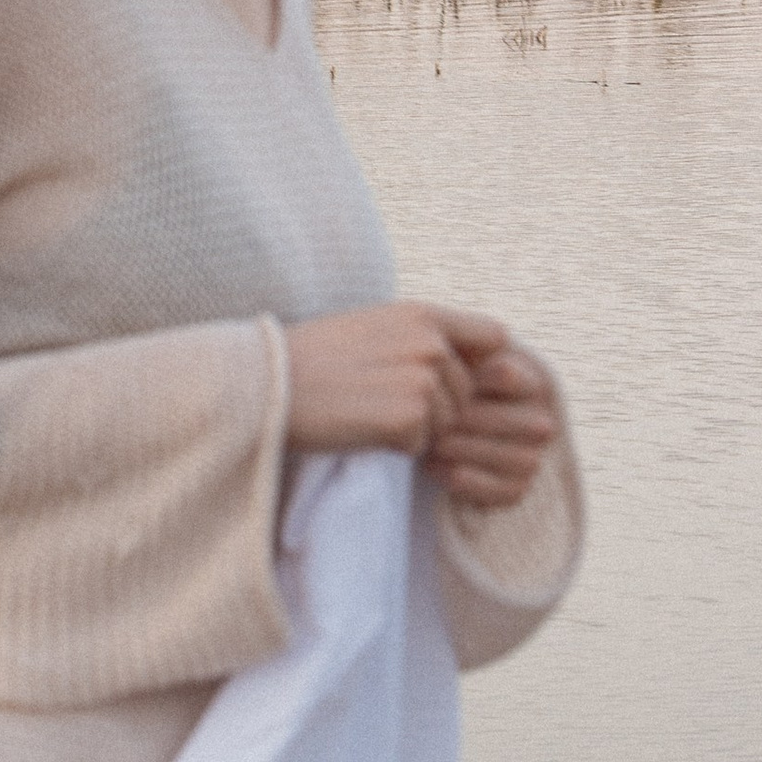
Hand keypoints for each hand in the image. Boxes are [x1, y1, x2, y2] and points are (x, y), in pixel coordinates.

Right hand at [285, 302, 524, 468]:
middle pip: (468, 393)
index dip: (480, 363)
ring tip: (365, 409)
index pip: (494, 337)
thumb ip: (423, 336)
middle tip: (377, 398)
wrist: (268, 383)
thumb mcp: (374, 326)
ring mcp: (423, 380)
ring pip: (447, 424)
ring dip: (414, 429)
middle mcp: (431, 343)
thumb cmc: (315, 358)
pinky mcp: (410, 418)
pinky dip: (394, 447)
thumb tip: (472, 360)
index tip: (450, 378)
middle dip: (435, 407)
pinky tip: (359, 427)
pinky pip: (421, 447)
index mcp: (423, 314)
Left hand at [424, 330, 559, 513]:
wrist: (422, 424)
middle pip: (519, 421)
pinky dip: (469, 481)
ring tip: (431, 443)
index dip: (476, 378)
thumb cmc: (438, 382)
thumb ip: (460, 339)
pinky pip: (506, 491)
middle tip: (433, 420)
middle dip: (470, 420)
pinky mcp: (517, 488)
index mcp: (533, 379)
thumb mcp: (450, 354)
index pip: (508, 375)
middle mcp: (542, 419)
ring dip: (467, 451)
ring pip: (517, 458)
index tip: (447, 381)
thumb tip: (459, 339)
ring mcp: (533, 455)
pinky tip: (435, 467)